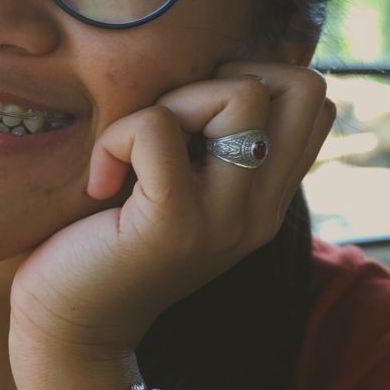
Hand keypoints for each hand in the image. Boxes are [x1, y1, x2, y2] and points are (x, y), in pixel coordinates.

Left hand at [7, 62, 334, 386]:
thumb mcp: (182, 181)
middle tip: (172, 123)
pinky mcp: (175, 224)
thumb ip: (211, 139)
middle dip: (229, 76)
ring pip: (241, 94)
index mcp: (269, 195)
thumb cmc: (111, 236)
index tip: (195, 116)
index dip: (256, 78)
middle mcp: (264, 209)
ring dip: (172, 101)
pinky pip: (156, 128)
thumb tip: (217, 65)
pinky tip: (102, 180)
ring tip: (135, 151)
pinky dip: (117, 137)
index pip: (317, 101)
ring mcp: (227, 219)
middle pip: (303, 86)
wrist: (72, 324)